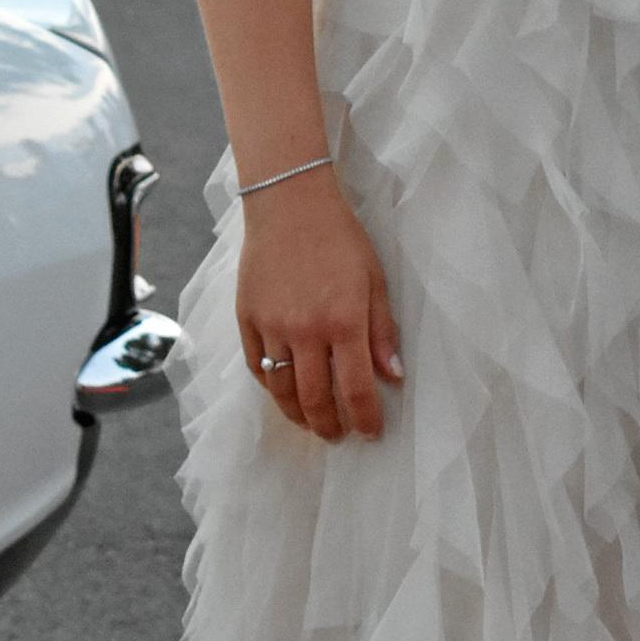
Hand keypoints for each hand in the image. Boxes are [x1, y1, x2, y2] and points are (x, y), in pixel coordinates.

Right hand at [235, 173, 402, 441]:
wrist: (289, 205)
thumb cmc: (340, 239)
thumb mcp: (375, 280)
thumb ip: (383, 332)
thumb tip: (393, 377)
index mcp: (344, 322)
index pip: (356, 389)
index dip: (365, 419)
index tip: (371, 432)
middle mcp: (305, 331)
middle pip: (315, 399)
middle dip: (329, 426)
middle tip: (338, 435)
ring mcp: (271, 326)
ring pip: (281, 389)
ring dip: (298, 415)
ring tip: (311, 423)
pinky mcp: (246, 318)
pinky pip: (257, 366)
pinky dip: (271, 387)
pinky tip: (284, 393)